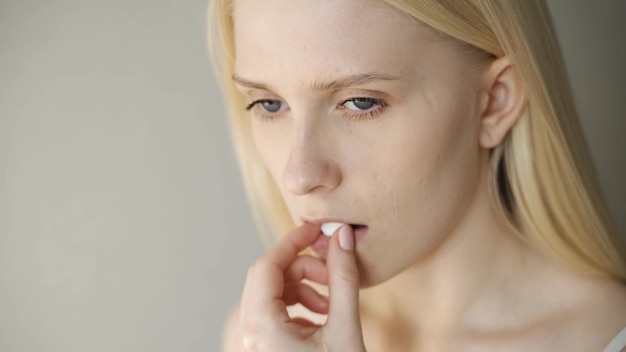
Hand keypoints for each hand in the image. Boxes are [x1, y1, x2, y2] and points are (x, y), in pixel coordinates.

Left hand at [231, 223, 365, 350]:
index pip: (267, 265)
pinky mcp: (260, 349)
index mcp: (260, 328)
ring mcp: (251, 343)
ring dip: (302, 288)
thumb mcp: (346, 330)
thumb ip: (344, 280)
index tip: (316, 230)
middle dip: (302, 268)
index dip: (293, 241)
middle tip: (332, 273)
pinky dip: (296, 307)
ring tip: (330, 302)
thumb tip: (342, 236)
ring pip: (270, 294)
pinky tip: (320, 319)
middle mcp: (247, 335)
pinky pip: (271, 314)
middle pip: (267, 277)